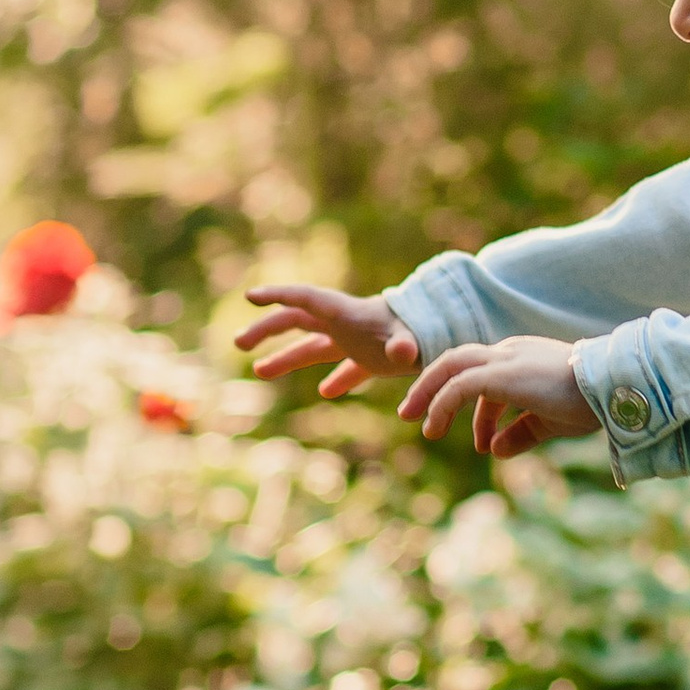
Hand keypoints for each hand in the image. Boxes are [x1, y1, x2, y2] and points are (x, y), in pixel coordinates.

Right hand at [235, 283, 418, 399]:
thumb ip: (403, 344)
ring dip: (285, 359)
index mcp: (345, 314)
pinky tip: (325, 393)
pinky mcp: (371, 358)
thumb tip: (401, 354)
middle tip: (239, 344)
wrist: (450, 335)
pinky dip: (335, 380)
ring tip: (258, 372)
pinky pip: (345, 368)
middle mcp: (345, 324)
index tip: (250, 297)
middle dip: (266, 330)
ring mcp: (356, 341)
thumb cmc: (427, 332)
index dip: (276, 296)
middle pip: (296, 321)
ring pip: (312, 347)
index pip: (304, 299)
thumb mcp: (411, 338)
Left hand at [397, 336, 596, 457]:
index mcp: (522, 358)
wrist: (610, 388)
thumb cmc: (589, 402)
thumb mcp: (550, 422)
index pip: (486, 377)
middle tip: (413, 414)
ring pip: (451, 366)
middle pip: (458, 360)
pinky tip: (434, 426)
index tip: (484, 444)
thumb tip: (494, 451)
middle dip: (432, 386)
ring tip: (412, 418)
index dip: (480, 413)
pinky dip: (441, 405)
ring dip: (427, 391)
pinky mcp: (500, 373)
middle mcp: (510, 351)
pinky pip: (458, 386)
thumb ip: (521, 434)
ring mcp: (504, 358)